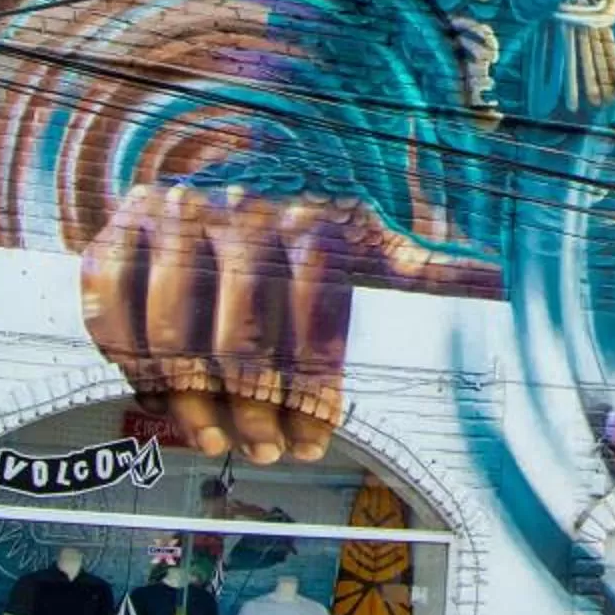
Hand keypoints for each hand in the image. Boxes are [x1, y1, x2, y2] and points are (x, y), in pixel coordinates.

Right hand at [82, 183, 403, 463]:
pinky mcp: (120, 227)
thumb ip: (424, 267)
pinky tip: (156, 395)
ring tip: (214, 440)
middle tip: (266, 452)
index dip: (313, 393)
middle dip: (257, 411)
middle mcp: (243, 213)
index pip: (314, 322)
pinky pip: (112, 309)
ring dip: (191, 402)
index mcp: (313, 220)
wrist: (227, 162)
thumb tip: (502, 279)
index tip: (313, 441)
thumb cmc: (309, 224)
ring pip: (174, 334)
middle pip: (243, 340)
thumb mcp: (371, 238)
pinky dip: (129, 361)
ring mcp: (175, 218)